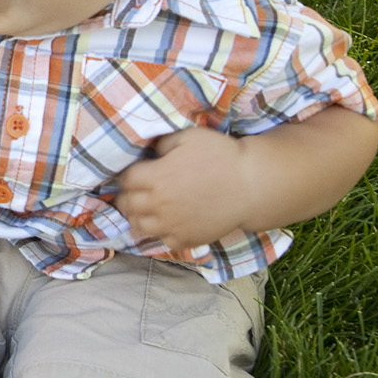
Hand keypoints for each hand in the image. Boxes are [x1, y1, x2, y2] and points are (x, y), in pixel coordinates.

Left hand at [114, 128, 253, 253]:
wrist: (251, 185)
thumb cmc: (221, 155)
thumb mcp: (188, 137)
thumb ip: (163, 143)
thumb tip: (151, 152)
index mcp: (156, 177)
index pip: (125, 180)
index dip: (125, 176)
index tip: (131, 174)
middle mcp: (159, 204)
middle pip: (127, 204)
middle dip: (126, 196)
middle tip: (131, 192)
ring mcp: (172, 224)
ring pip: (139, 225)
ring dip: (137, 216)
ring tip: (142, 210)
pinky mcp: (186, 239)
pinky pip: (162, 240)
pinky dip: (159, 232)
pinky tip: (164, 223)